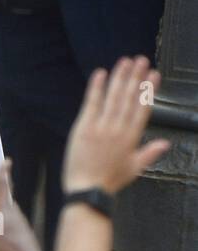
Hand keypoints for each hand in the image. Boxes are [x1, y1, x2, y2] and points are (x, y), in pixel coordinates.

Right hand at [0, 158, 48, 250]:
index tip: (7, 161)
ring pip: (2, 225)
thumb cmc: (4, 245)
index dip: (3, 173)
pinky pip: (5, 241)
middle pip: (3, 206)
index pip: (2, 187)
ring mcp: (20, 229)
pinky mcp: (22, 242)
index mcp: (5, 210)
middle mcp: (15, 216)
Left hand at [63, 56, 167, 194]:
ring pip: (113, 97)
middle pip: (129, 98)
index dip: (149, 90)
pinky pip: (91, 103)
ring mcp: (100, 127)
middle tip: (141, 60)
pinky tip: (101, 73)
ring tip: (126, 62)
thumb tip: (165, 144)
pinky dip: (96, 88)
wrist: (87, 190)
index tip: (154, 75)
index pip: (143, 108)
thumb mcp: (135, 168)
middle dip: (136, 77)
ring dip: (120, 77)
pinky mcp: (83, 127)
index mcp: (132, 138)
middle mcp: (118, 129)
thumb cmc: (110, 181)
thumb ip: (150, 153)